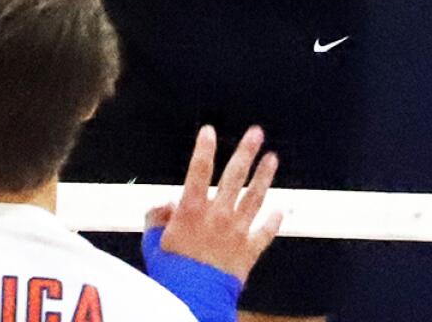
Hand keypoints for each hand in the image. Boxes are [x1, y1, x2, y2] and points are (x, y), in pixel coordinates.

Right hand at [147, 126, 281, 283]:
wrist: (193, 299)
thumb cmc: (170, 273)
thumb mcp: (152, 242)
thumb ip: (156, 218)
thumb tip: (165, 204)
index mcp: (191, 210)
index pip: (198, 171)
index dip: (204, 148)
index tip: (209, 131)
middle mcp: (217, 215)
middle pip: (234, 176)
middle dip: (246, 152)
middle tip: (256, 133)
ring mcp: (236, 231)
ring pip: (255, 197)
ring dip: (264, 176)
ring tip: (272, 159)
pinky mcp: (249, 250)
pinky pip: (265, 232)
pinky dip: (274, 221)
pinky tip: (280, 209)